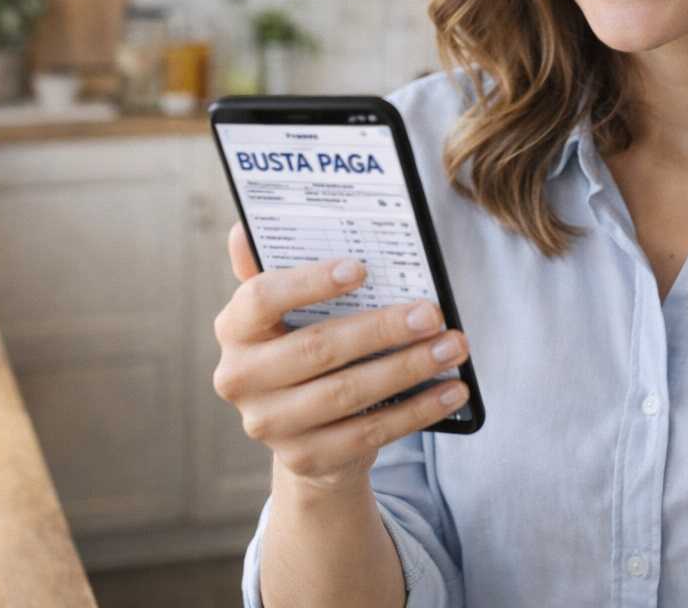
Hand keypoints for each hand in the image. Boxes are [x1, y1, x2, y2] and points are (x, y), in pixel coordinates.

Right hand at [211, 221, 470, 493]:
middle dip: (382, 329)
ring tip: (453, 347)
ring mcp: (269, 425)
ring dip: (409, 368)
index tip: (361, 268)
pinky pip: (369, 434)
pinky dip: (416, 411)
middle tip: (433, 313)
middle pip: (317, 348)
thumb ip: (270, 269)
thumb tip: (244, 229)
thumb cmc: (300, 346)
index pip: (262, 298)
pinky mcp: (306, 458)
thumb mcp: (284, 312)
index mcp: (234, 329)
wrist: (302, 431)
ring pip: (348, 393)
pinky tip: (449, 391)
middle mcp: (240, 378)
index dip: (310, 282)